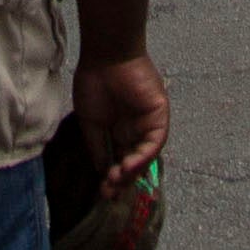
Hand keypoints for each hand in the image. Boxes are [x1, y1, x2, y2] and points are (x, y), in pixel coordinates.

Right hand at [75, 52, 168, 180]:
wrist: (105, 56)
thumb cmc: (93, 82)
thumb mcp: (90, 121)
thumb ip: (97, 146)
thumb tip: (102, 170)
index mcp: (118, 130)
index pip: (119, 159)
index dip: (113, 177)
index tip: (103, 192)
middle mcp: (135, 130)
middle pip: (133, 161)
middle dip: (123, 179)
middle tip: (110, 193)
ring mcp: (148, 123)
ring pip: (145, 155)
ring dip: (132, 171)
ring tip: (117, 181)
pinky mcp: (159, 116)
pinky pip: (155, 141)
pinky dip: (144, 156)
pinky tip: (129, 166)